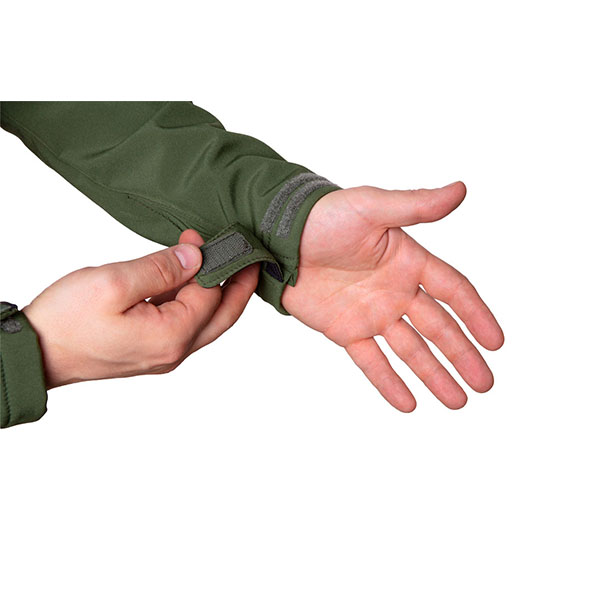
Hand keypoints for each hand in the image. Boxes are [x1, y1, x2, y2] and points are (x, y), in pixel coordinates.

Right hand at [24, 230, 258, 387]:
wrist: (35, 353)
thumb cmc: (66, 322)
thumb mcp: (113, 284)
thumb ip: (160, 269)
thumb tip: (195, 257)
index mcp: (171, 337)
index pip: (212, 296)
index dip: (213, 262)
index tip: (205, 236)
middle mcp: (174, 351)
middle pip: (221, 316)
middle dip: (237, 285)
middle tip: (248, 258)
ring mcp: (162, 353)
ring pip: (203, 320)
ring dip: (210, 291)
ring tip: (212, 259)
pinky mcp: (150, 349)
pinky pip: (182, 324)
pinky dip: (188, 300)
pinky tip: (182, 280)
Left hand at [281, 182, 503, 410]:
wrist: (277, 237)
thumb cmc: (323, 216)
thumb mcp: (370, 207)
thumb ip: (414, 206)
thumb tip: (460, 190)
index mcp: (408, 261)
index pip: (453, 291)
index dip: (476, 316)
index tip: (496, 342)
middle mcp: (395, 290)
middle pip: (438, 328)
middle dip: (462, 355)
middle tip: (485, 384)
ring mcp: (371, 313)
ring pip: (410, 350)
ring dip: (434, 375)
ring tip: (457, 401)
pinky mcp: (345, 330)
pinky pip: (371, 361)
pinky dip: (388, 382)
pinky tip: (409, 404)